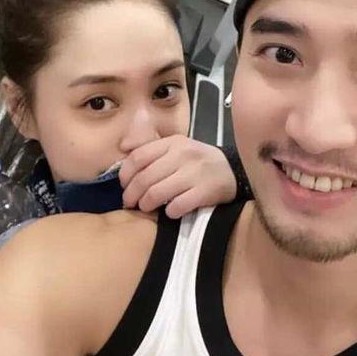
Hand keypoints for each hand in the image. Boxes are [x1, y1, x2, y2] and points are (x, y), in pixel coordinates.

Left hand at [120, 135, 236, 218]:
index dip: (125, 175)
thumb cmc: (198, 161)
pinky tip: (170, 211)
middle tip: (130, 203)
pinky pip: (177, 206)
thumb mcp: (177, 147)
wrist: (232, 170)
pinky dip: (169, 212)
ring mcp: (194, 173)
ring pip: (156, 193)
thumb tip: (124, 158)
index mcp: (172, 143)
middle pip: (144, 178)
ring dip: (146, 205)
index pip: (138, 157)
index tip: (124, 185)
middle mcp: (182, 155)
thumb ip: (153, 151)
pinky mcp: (205, 191)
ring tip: (146, 208)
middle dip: (132, 195)